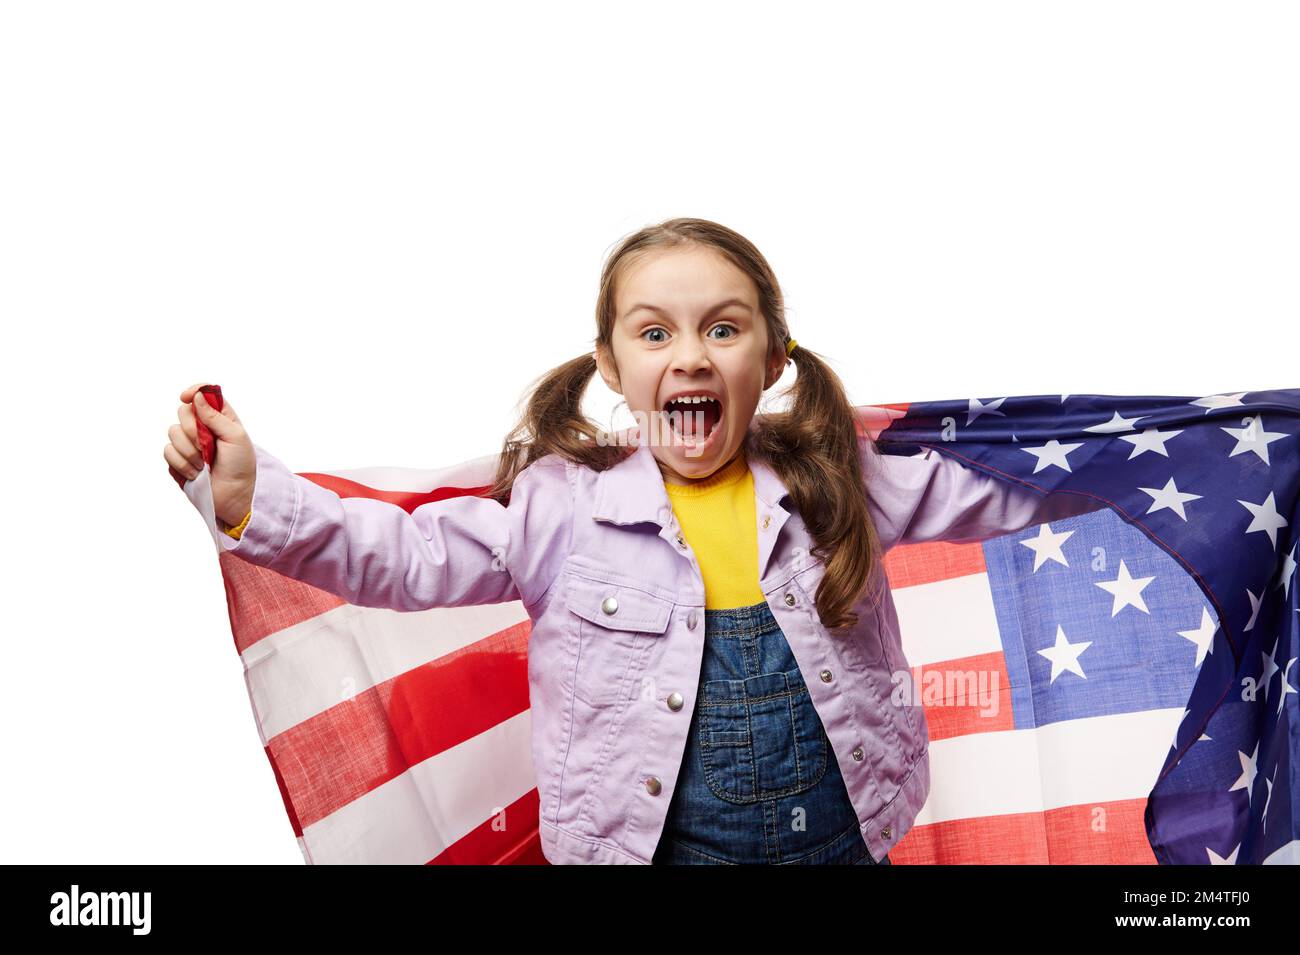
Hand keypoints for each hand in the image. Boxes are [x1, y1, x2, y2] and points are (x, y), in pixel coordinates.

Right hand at [164, 383, 256, 526]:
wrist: (232, 497)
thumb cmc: (240, 466)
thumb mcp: (236, 437)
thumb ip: (216, 416)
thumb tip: (197, 396)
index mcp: (220, 418)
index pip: (203, 395)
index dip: (194, 391)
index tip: (186, 396)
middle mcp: (202, 428)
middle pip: (183, 412)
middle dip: (192, 429)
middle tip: (206, 445)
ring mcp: (188, 444)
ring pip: (172, 432)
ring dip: (189, 450)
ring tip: (204, 464)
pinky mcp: (178, 460)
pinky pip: (168, 452)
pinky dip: (182, 463)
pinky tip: (196, 473)